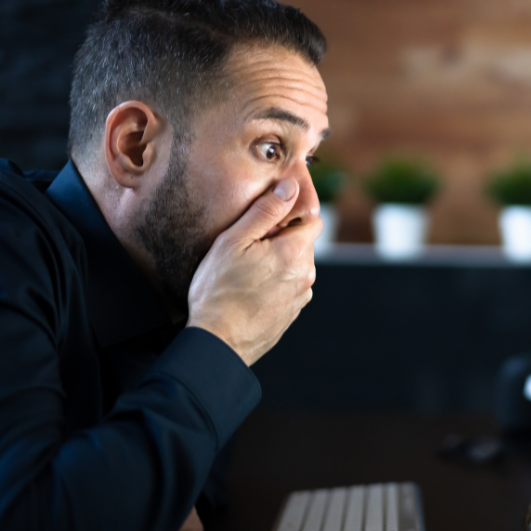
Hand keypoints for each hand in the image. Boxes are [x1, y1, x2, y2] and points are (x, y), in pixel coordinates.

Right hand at [187, 179, 319, 364]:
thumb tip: (290, 186)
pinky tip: (250, 289)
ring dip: (278, 262)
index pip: (313, 219)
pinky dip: (275, 282)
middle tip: (248, 245)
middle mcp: (306, 275)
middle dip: (282, 238)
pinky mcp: (291, 313)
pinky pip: (289, 287)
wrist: (218, 344)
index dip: (292, 213)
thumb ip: (265, 211)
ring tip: (246, 270)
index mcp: (296, 253)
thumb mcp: (234, 241)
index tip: (268, 218)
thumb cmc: (219, 291)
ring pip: (295, 266)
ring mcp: (300, 297)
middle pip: (302, 243)